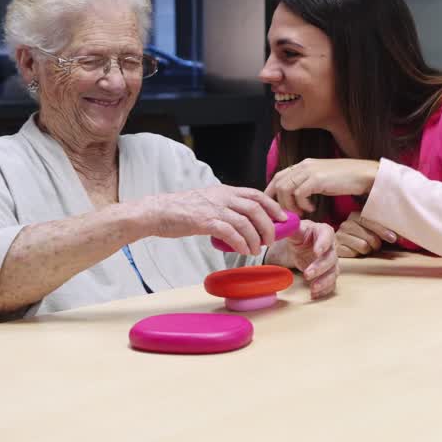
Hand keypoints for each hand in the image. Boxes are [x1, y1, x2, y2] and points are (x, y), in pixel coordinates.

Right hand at [139, 185, 285, 257]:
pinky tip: (243, 250)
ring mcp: (215, 208)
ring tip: (256, 249)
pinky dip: (241, 243)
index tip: (283, 217)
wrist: (158, 212)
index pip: (256, 194)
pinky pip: (231, 233)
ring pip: (246, 222)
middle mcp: (223, 197)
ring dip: (255, 238)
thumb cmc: (182, 209)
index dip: (272, 206)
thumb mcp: (208, 200)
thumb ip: (226, 206)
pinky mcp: (205, 222)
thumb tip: (243, 221)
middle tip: (271, 239)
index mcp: (225, 191)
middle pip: (256, 209)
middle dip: (268, 225)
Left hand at [265, 159, 379, 213]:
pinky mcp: (317, 179)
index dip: (272, 191)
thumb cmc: (345, 179)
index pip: (278, 176)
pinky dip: (302, 204)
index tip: (273, 206)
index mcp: (303, 164)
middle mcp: (303, 165)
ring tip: (301, 212)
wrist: (363, 175)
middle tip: (289, 214)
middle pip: (278, 183)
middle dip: (279, 202)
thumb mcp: (321, 179)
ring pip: (285, 189)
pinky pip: (299, 194)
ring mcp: (310, 171)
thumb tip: (295, 196)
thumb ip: (307, 183)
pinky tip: (312, 209)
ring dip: (290, 205)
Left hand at [267, 220, 339, 298]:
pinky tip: (314, 294)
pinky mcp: (328, 273)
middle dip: (320, 267)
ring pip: (333, 272)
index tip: (316, 252)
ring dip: (324, 281)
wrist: (302, 244)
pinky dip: (324, 290)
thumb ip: (291, 227)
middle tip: (307, 274)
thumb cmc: (300, 234)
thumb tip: (283, 226)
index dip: (324, 244)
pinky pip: (331, 283)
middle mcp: (331, 247)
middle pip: (331, 257)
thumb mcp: (295, 229)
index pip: (328, 235)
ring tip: (313, 289)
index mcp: (323, 232)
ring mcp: (331, 261)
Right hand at [335, 212, 397, 257]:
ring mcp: (339, 236)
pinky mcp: (336, 248)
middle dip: (376, 244)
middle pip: (370, 237)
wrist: (342, 247)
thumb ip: (386, 230)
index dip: (383, 230)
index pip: (370, 221)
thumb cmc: (363, 238)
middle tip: (375, 246)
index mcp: (356, 216)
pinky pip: (353, 254)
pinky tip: (355, 252)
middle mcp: (346, 224)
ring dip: (367, 250)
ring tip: (365, 248)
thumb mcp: (374, 231)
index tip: (393, 238)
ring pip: (363, 246)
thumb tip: (402, 235)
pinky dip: (357, 255)